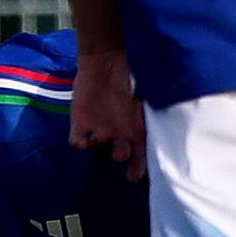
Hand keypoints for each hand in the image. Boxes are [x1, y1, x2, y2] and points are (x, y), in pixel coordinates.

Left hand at [70, 46, 146, 180]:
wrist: (104, 60)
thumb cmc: (128, 76)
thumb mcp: (143, 96)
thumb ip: (147, 115)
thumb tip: (158, 129)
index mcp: (136, 128)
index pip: (141, 155)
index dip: (139, 167)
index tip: (136, 176)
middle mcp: (118, 133)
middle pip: (120, 155)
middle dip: (121, 156)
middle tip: (121, 152)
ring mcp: (98, 128)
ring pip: (99, 149)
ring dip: (101, 146)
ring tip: (103, 138)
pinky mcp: (79, 122)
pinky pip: (77, 141)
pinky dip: (80, 142)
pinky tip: (84, 139)